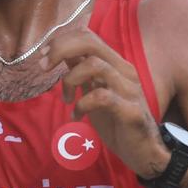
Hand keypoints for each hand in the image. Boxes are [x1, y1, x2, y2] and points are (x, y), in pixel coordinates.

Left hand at [46, 29, 169, 179]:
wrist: (144, 151)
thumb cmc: (117, 121)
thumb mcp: (95, 92)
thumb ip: (83, 72)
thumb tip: (64, 54)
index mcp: (115, 64)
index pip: (88, 36)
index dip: (62, 41)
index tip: (44, 56)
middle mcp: (124, 71)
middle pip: (90, 42)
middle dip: (61, 49)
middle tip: (44, 67)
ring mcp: (129, 89)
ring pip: (95, 65)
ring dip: (70, 80)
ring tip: (66, 99)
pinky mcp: (131, 110)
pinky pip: (102, 97)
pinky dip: (82, 104)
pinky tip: (77, 116)